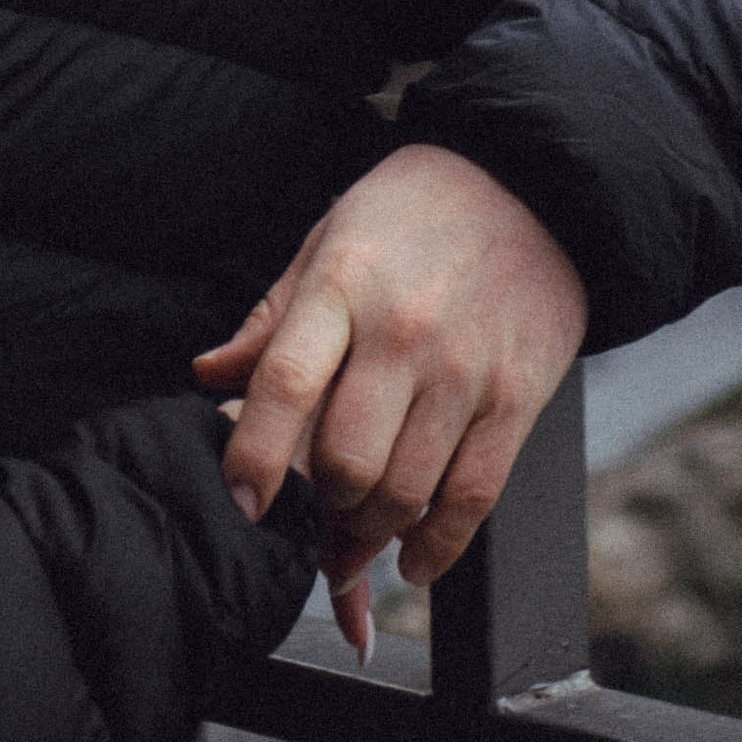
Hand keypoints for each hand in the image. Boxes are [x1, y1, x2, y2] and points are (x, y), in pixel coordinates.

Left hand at [192, 143, 585, 659]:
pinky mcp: (517, 398)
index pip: (285, 384)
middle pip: (346, 459)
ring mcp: (464, 369)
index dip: (253, 457)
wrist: (533, 183)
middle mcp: (403, 332)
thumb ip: (272, 317)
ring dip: (371, 531)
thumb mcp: (330, 238)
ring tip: (355, 534)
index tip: (241, 503)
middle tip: (313, 510)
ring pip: (405, 490)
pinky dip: (437, 545)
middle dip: (320, 503)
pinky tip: (411, 558)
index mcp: (343, 285)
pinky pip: (473, 497)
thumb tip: (207, 375)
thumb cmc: (412, 212)